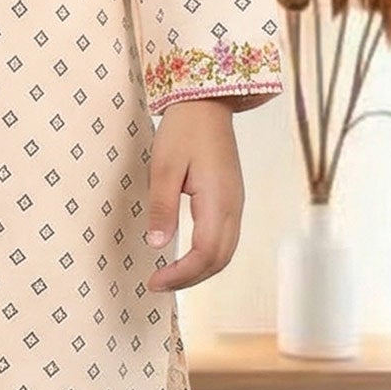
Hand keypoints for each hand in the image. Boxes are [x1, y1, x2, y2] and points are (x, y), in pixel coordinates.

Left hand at [143, 98, 246, 291]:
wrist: (207, 104)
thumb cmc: (183, 131)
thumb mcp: (163, 167)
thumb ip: (161, 207)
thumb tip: (156, 245)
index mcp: (218, 200)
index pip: (205, 254)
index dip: (180, 274)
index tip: (154, 281)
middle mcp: (233, 207)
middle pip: (219, 260)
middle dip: (189, 279)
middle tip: (158, 284)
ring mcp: (236, 204)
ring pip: (226, 253)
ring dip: (200, 271)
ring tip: (170, 277)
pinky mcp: (232, 200)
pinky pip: (226, 239)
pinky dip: (208, 257)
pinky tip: (187, 258)